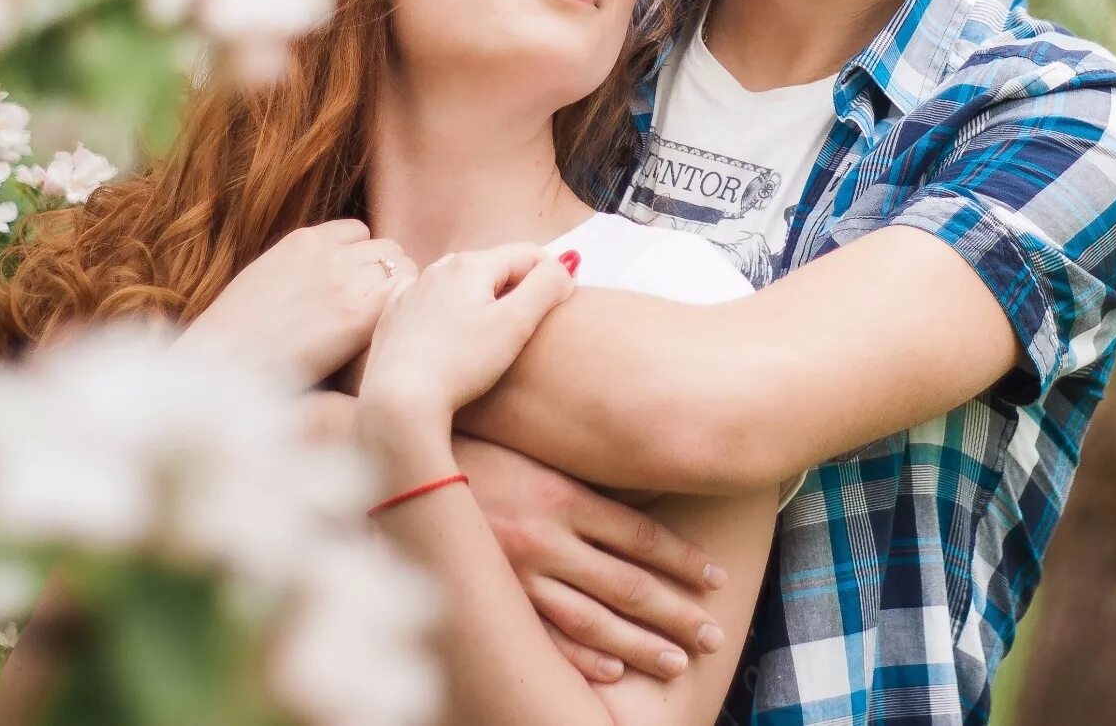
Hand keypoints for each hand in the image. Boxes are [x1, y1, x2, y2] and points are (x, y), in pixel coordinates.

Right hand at [181, 219, 412, 384]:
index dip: (364, 258)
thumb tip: (322, 283)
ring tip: (386, 323)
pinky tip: (388, 332)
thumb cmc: (236, 333)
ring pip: (401, 266)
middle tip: (379, 310)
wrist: (225, 360)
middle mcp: (330, 254)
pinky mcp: (358, 315)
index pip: (359, 232)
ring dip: (398, 291)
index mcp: (304, 240)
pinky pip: (403, 292)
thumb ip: (300, 268)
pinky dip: (402, 307)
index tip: (360, 286)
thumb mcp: (265, 277)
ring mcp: (346, 281)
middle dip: (387, 274)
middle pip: (387, 249)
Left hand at [361, 243, 573, 418]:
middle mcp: (438, 269)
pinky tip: (447, 329)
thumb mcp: (516, 324)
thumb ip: (546, 287)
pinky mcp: (393, 315)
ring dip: (480, 296)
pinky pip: (426, 298)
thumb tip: (567, 262)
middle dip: (515, 285)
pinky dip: (444, 307)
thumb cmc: (461, 363)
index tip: (562, 300)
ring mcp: (411, 290)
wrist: (399, 399)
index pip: (527, 254)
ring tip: (490, 329)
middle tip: (528, 321)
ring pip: (458, 281)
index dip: (551, 274)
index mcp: (472, 265)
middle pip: (492, 266)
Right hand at [453, 435, 729, 682]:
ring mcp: (514, 574)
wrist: (398, 462)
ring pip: (591, 620)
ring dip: (638, 646)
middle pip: (627, 585)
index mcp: (562, 495)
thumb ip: (581, 471)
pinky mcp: (488, 596)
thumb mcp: (534, 446)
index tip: (717, 579)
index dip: (683, 561)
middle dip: (676, 613)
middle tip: (715, 636)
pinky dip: (579, 657)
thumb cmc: (474, 444)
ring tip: (676, 662)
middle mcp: (545, 538)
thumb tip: (642, 476)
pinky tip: (613, 673)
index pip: (640, 537)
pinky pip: (541, 635)